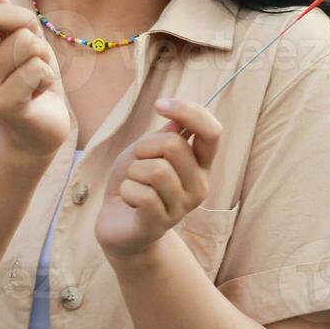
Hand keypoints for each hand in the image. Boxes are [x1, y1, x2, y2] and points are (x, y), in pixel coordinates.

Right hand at [0, 0, 68, 158]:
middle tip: (33, 39)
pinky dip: (48, 74)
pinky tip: (39, 91)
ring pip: (22, 41)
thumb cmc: (28, 75)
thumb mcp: (18, 36)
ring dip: (41, 52)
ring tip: (35, 71)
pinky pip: (35, 68)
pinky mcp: (2, 104)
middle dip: (24, 19)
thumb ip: (4, 12)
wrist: (37, 129)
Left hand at [95, 98, 220, 260]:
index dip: (188, 112)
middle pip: (174, 146)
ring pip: (156, 170)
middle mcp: (199, 186)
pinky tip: (129, 200)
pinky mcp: (160, 224)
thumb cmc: (134, 182)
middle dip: (145, 147)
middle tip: (137, 162)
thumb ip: (163, 136)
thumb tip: (177, 121)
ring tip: (134, 183)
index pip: (212, 132)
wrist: (117, 223)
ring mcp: (182, 207)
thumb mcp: (144, 151)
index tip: (160, 105)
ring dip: (134, 171)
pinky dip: (127, 190)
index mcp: (200, 164)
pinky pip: (142, 194)